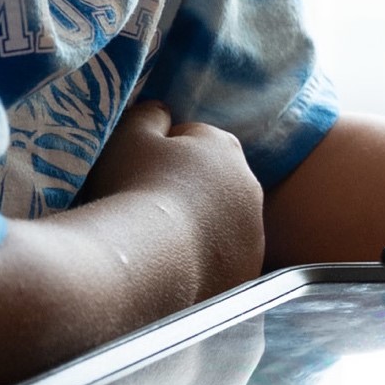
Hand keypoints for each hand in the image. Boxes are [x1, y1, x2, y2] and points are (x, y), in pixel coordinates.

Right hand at [85, 99, 265, 296]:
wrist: (146, 263)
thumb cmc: (134, 189)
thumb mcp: (130, 135)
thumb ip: (149, 115)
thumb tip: (162, 112)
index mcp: (224, 146)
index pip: (193, 142)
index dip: (160, 158)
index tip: (138, 178)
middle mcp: (250, 187)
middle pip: (213, 184)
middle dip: (186, 194)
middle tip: (147, 213)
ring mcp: (254, 233)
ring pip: (222, 226)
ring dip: (199, 231)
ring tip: (158, 246)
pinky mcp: (247, 272)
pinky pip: (223, 264)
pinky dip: (204, 266)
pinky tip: (173, 273)